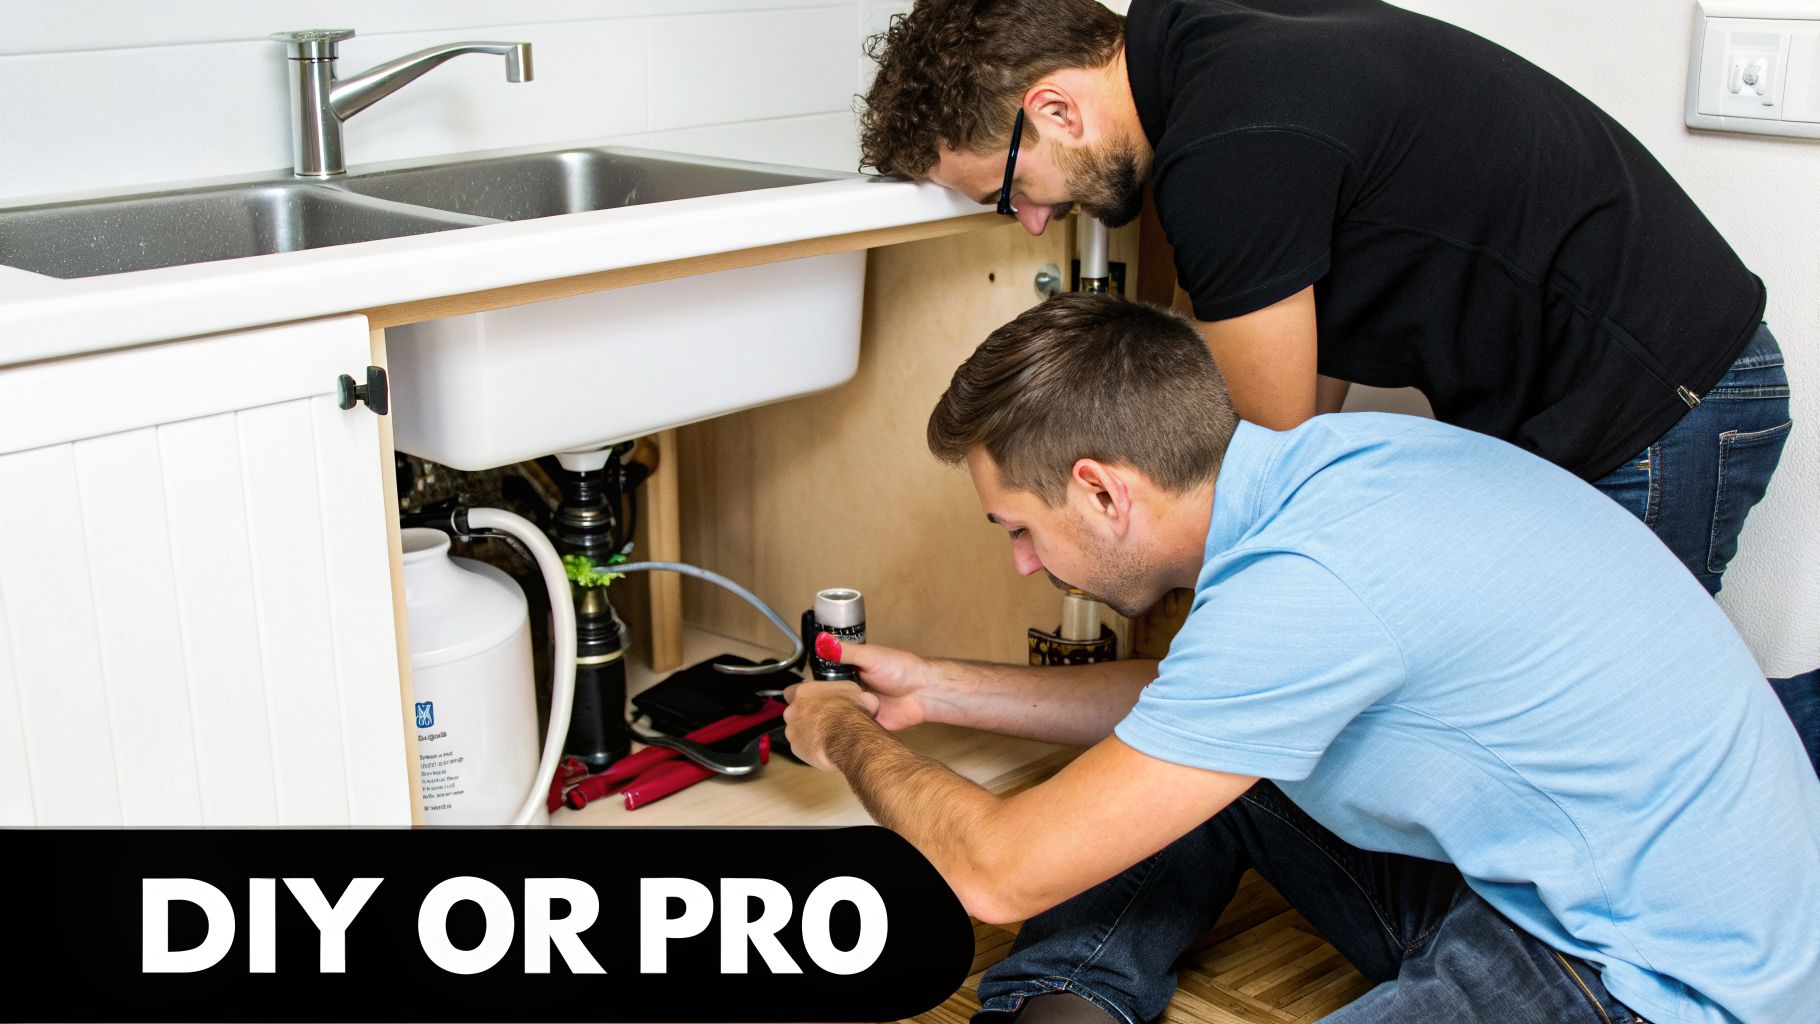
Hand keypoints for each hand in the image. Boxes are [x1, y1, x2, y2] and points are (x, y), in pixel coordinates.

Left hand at [781, 681, 879, 771]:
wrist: (849, 738)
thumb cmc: (849, 712)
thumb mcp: (854, 690)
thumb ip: (843, 691)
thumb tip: (854, 695)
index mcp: (803, 692)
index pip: (791, 691)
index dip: (803, 697)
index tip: (811, 700)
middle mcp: (792, 710)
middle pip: (793, 712)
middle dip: (804, 715)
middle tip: (822, 718)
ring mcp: (792, 731)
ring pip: (796, 730)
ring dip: (807, 731)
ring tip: (825, 734)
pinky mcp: (796, 748)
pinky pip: (801, 746)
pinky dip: (811, 746)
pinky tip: (824, 746)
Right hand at [805, 636, 936, 730]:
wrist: (924, 693)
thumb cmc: (902, 669)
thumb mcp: (870, 656)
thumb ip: (845, 652)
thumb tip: (822, 641)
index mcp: (851, 671)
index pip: (825, 678)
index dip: (814, 684)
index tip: (802, 690)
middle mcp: (852, 690)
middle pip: (829, 698)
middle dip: (821, 703)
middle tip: (808, 707)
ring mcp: (859, 707)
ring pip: (838, 714)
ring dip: (832, 716)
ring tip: (818, 719)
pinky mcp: (867, 723)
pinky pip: (851, 728)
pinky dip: (846, 728)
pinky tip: (835, 729)